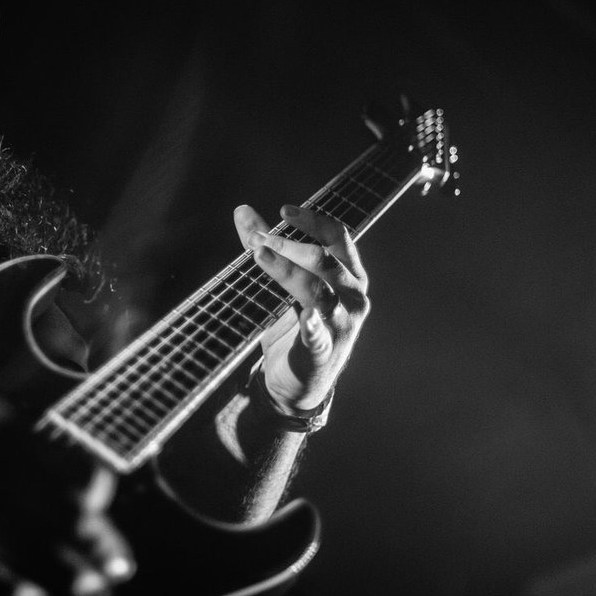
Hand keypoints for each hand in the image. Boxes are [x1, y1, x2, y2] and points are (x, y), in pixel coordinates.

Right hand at [0, 389, 133, 595]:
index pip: (65, 472)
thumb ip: (25, 446)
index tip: (108, 522)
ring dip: (68, 571)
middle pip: (56, 512)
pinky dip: (10, 590)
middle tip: (121, 571)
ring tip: (97, 591)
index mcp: (6, 433)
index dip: (94, 501)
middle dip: (94, 544)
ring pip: (26, 544)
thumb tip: (76, 482)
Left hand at [234, 204, 369, 410]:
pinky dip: (313, 325)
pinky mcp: (324, 351)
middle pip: (325, 260)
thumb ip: (267, 247)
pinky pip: (319, 335)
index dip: (313, 220)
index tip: (284, 211)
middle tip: (256, 238)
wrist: (299, 384)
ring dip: (287, 270)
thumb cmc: (294, 326)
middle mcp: (352, 297)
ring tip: (259, 254)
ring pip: (319, 291)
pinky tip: (305, 317)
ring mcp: (342, 325)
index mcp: (348, 275)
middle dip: (289, 244)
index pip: (338, 237)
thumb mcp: (284, 283)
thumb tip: (242, 211)